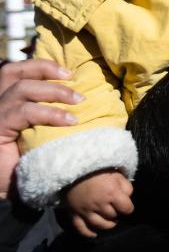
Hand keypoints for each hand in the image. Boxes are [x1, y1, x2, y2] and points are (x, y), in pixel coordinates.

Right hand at [0, 59, 81, 199]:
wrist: (9, 185)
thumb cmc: (26, 158)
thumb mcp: (39, 129)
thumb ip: (48, 111)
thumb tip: (79, 96)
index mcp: (4, 101)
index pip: (15, 72)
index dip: (40, 66)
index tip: (69, 72)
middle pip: (13, 72)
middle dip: (46, 70)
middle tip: (74, 80)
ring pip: (21, 88)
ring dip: (54, 91)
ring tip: (79, 100)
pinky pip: (23, 112)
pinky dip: (49, 113)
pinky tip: (69, 121)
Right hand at [63, 170, 133, 237]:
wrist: (71, 167)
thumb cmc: (97, 169)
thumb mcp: (116, 173)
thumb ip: (125, 186)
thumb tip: (128, 198)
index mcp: (111, 194)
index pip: (127, 208)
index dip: (128, 207)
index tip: (125, 204)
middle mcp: (99, 205)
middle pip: (113, 216)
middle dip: (116, 213)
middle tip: (115, 209)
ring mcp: (85, 210)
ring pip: (99, 224)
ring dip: (107, 225)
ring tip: (110, 221)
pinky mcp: (74, 212)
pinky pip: (81, 227)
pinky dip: (88, 233)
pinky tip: (94, 234)